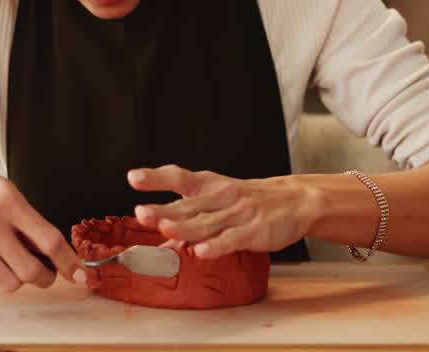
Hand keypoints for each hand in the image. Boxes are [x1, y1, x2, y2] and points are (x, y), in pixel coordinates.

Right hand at [0, 142, 80, 292]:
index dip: (69, 262)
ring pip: (8, 283)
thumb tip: (50, 252)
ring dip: (16, 278)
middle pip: (31, 270)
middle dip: (44, 277)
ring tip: (9, 260)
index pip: (49, 240)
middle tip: (43, 272)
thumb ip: (25, 217)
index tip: (80, 275)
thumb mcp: (2, 187)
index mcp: (7, 199)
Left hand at [128, 164, 316, 258]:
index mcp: (208, 185)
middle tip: (141, 213)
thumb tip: (161, 243)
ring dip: (184, 227)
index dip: (155, 177)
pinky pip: (232, 239)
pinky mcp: (254, 230)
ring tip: (164, 230)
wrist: (295, 200)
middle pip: (187, 204)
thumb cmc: (248, 201)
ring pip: (206, 222)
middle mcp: (221, 196)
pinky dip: (216, 246)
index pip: (178, 177)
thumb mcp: (217, 201)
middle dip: (163, 209)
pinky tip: (200, 252)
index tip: (133, 178)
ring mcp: (238, 213)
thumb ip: (190, 220)